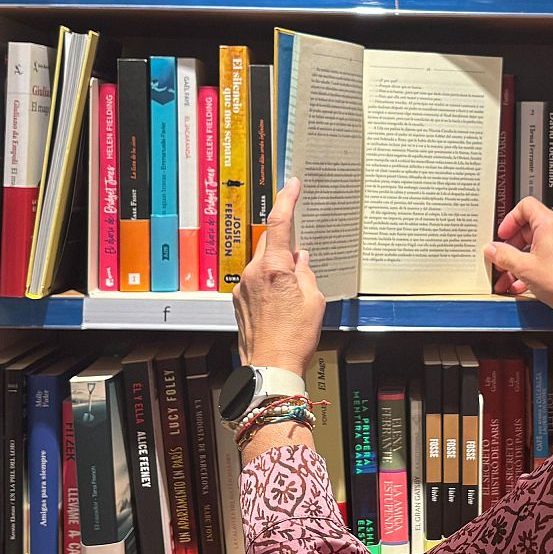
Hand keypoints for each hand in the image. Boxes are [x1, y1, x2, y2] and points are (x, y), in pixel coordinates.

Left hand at [233, 179, 325, 377]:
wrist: (270, 368)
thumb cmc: (295, 339)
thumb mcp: (314, 301)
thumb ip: (306, 273)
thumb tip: (301, 259)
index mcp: (275, 269)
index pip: (279, 223)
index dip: (287, 200)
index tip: (292, 185)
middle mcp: (254, 273)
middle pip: (269, 243)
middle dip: (285, 244)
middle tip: (301, 258)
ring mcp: (243, 287)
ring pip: (262, 263)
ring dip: (277, 268)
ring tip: (292, 294)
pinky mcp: (238, 301)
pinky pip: (255, 281)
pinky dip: (268, 283)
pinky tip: (280, 304)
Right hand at [484, 197, 552, 351]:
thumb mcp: (524, 268)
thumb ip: (503, 256)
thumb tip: (491, 249)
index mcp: (549, 224)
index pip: (525, 206)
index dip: (509, 220)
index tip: (502, 235)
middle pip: (527, 229)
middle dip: (510, 246)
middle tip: (500, 259)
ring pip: (533, 246)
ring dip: (517, 260)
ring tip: (507, 276)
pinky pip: (542, 256)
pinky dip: (529, 266)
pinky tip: (519, 283)